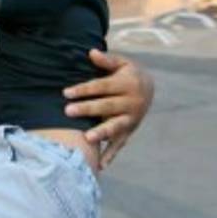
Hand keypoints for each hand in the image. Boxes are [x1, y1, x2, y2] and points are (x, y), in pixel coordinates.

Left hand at [63, 49, 153, 167]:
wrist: (150, 88)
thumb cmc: (128, 74)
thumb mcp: (122, 64)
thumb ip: (107, 61)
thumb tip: (91, 52)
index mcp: (127, 84)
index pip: (102, 86)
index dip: (84, 89)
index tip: (66, 93)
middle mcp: (131, 102)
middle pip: (106, 107)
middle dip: (87, 109)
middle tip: (67, 111)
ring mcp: (131, 119)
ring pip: (115, 127)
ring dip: (101, 133)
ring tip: (86, 138)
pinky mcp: (129, 131)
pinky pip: (120, 144)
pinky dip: (110, 155)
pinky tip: (100, 166)